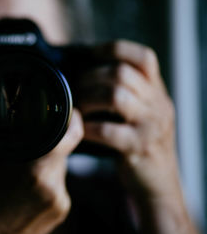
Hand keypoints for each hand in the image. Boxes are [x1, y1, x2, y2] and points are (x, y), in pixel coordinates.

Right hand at [0, 109, 83, 233]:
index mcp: (36, 170)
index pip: (72, 134)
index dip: (74, 118)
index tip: (69, 111)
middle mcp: (54, 184)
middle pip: (63, 150)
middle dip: (50, 142)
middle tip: (31, 142)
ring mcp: (61, 200)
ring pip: (60, 167)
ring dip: (46, 163)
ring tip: (23, 171)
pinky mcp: (62, 210)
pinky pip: (59, 185)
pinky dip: (47, 180)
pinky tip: (27, 188)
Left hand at [76, 40, 200, 233]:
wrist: (159, 185)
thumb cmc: (140, 146)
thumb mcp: (141, 115)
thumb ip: (123, 95)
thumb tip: (83, 75)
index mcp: (157, 92)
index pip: (144, 58)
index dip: (115, 49)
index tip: (89, 52)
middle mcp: (158, 104)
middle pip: (122, 73)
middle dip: (90, 77)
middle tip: (74, 88)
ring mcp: (151, 126)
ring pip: (116, 96)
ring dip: (88, 99)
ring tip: (76, 107)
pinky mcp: (139, 148)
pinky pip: (108, 131)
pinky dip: (88, 127)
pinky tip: (79, 129)